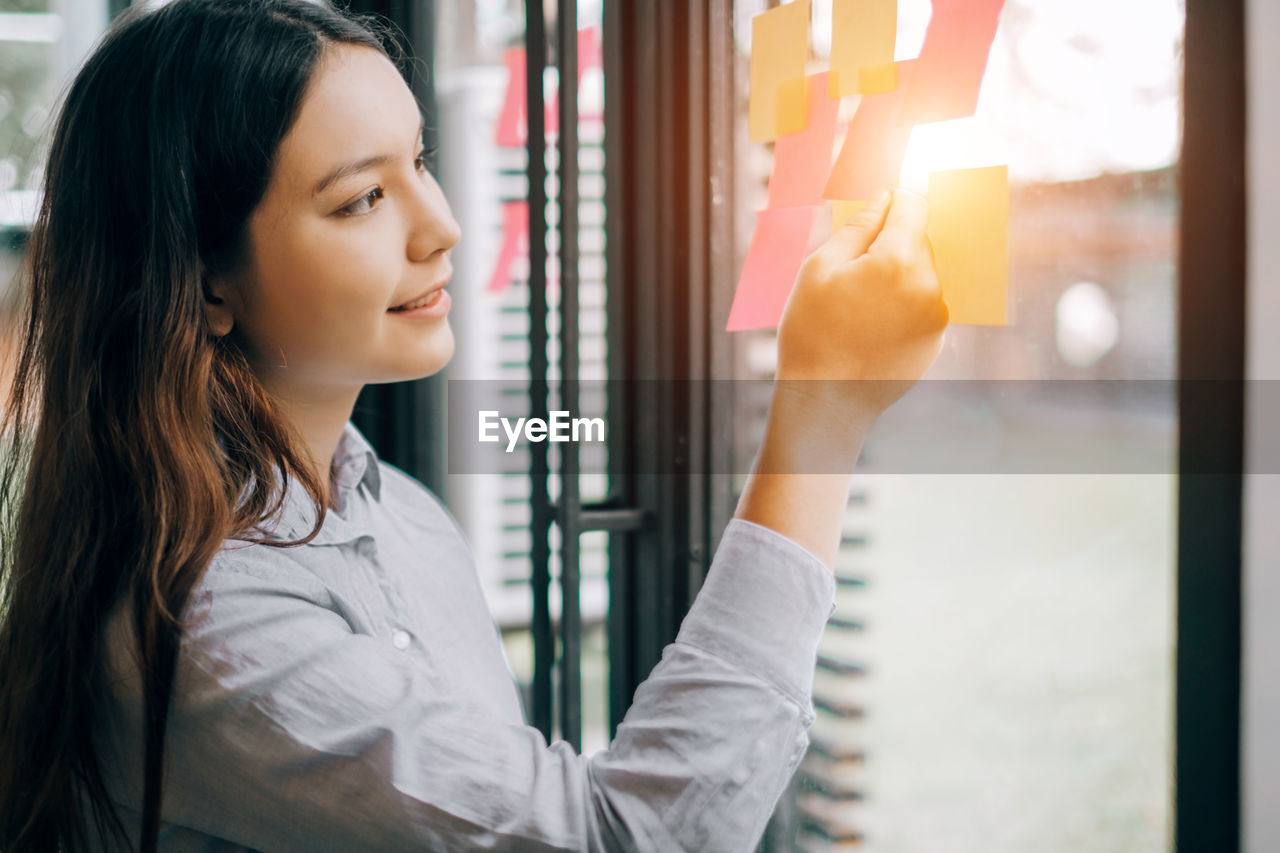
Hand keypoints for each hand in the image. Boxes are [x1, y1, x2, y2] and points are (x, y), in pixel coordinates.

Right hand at [774, 188, 948, 420]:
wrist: (827, 400)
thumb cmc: (813, 333)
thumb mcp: (820, 269)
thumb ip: (857, 226)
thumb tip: (883, 196)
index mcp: (898, 260)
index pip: (913, 205)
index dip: (898, 195)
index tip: (884, 196)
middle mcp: (928, 284)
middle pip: (918, 240)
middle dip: (890, 242)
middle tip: (851, 270)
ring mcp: (936, 315)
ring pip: (920, 273)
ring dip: (896, 275)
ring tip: (858, 306)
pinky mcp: (936, 340)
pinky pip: (922, 304)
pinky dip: (902, 304)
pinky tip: (870, 326)